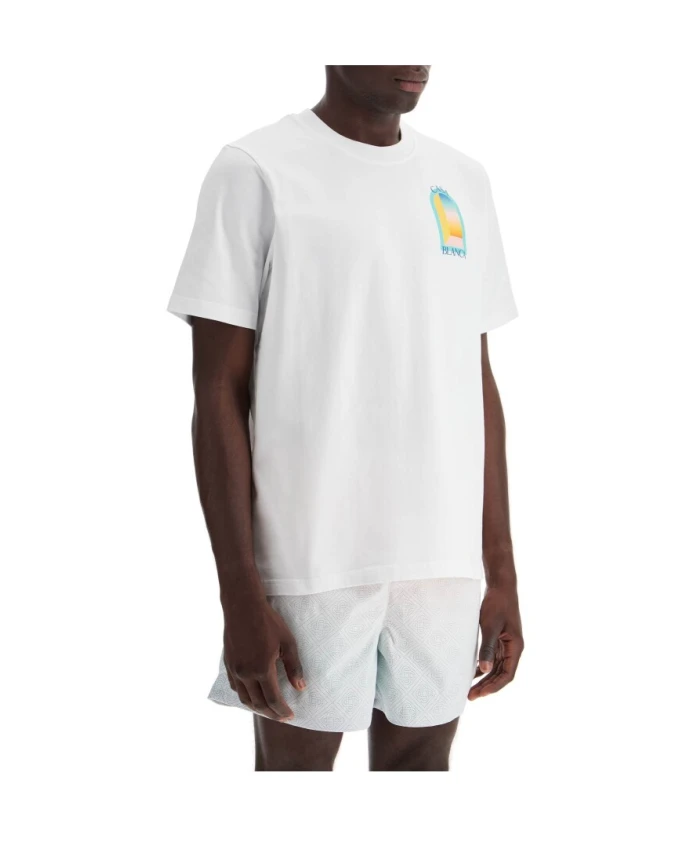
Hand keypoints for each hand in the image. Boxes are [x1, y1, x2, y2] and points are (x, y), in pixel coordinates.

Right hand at [223, 597, 305, 720]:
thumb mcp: (287, 642)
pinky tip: (253, 695)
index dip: (282, 711)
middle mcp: (246, 673)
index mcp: (262, 669)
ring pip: (244, 698)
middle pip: (258, 703)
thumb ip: (294, 667)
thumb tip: (300, 687)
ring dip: (257, 708)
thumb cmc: (268, 622)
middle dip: (271, 713)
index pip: (273, 700)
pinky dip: (245, 696)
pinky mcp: (228, 664)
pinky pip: (236, 687)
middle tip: (282, 717)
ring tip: (268, 710)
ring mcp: (234, 670)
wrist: (243, 607)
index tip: (290, 716)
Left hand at [468, 584, 523, 699]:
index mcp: (516, 647)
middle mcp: (513, 648)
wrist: (500, 586)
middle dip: (487, 686)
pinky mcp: (500, 639)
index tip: (480, 694)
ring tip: (470, 688)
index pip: (507, 675)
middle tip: (470, 696)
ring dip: (485, 678)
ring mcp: (507, 644)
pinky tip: (472, 672)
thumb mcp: (490, 627)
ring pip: (497, 668)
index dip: (494, 686)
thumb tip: (484, 670)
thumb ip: (487, 648)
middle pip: (502, 674)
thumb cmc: (497, 604)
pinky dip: (484, 666)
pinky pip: (493, 658)